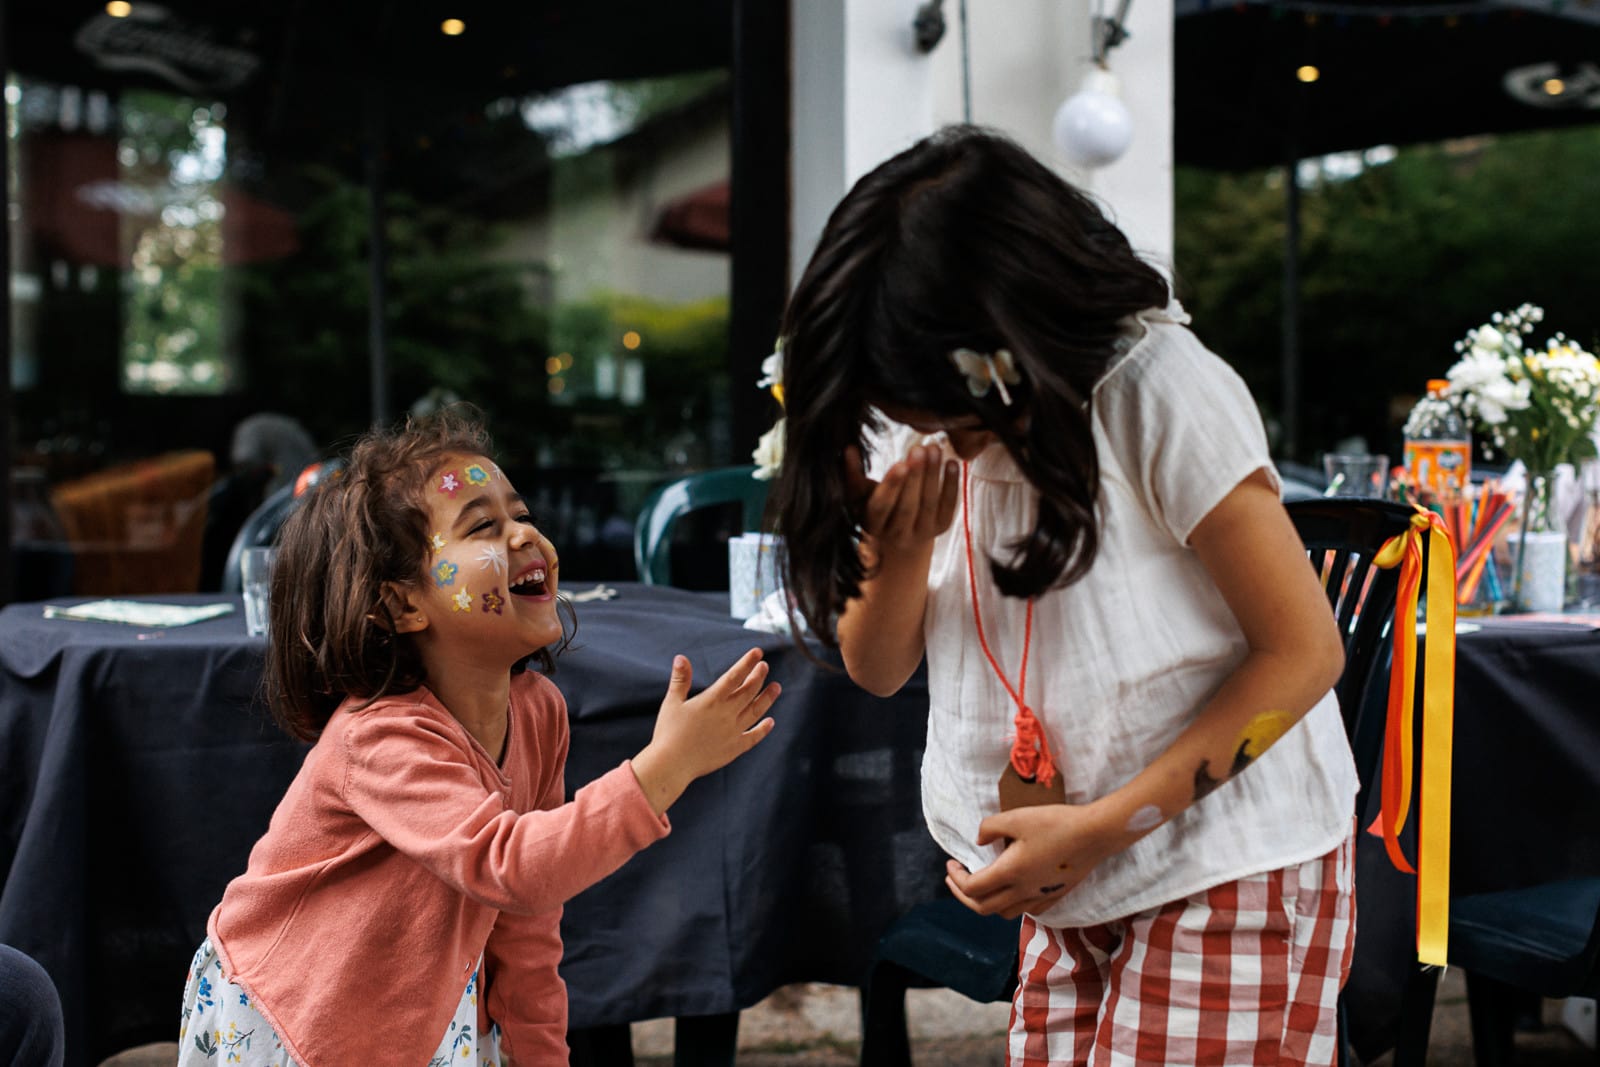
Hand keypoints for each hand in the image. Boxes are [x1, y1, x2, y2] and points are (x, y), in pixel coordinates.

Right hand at [631, 648, 778, 814]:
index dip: (747, 663)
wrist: (672, 764)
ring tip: (776, 687)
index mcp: (712, 700)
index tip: (758, 653)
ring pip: (755, 711)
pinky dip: (763, 729)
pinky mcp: (734, 748)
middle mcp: (726, 714)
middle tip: (765, 666)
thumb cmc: (668, 732)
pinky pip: (753, 737)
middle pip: (748, 691)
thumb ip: (680, 679)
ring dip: (767, 698)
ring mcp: (733, 732)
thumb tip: (681, 657)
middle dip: (758, 676)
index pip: (734, 676)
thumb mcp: (672, 702)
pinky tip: (771, 722)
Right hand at [843, 443, 958, 553]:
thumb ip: (853, 474)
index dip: (891, 487)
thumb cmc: (875, 510)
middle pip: (907, 506)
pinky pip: (948, 506)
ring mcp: (921, 533)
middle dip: (915, 477)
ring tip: (934, 448)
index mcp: (872, 526)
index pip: (881, 507)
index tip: (900, 463)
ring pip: (928, 504)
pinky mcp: (940, 528)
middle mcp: (897, 535)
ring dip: (933, 475)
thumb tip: (849, 449)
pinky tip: (952, 463)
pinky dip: (952, 484)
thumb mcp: (859, 497)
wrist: (899, 543)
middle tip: (919, 449)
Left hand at [944, 802, 1124, 919]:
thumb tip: (979, 841)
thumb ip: (990, 828)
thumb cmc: (1055, 823)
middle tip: (956, 879)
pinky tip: (1013, 890)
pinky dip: (1011, 904)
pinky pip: (1027, 910)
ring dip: (986, 902)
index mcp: (1010, 873)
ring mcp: (1041, 896)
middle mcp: (1023, 891)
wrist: (1095, 834)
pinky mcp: (1056, 895)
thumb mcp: (1016, 817)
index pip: (972, 889)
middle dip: (963, 896)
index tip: (951, 864)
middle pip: (983, 907)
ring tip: (982, 885)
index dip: (955, 878)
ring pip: (1005, 912)